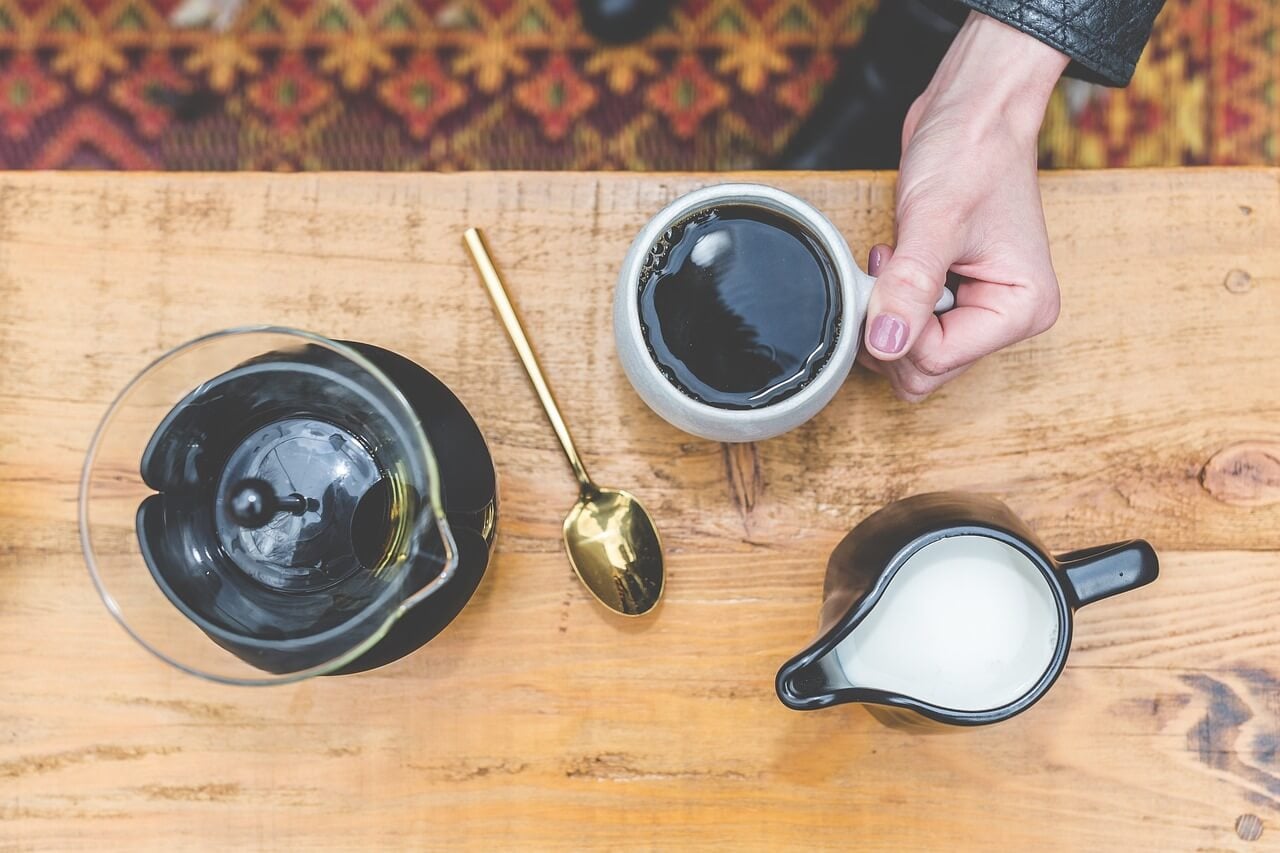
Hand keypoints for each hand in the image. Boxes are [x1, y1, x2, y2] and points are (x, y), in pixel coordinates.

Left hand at [860, 12, 1070, 401]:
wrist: (971, 111)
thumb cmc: (969, 152)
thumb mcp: (934, 220)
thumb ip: (910, 287)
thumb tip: (886, 343)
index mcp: (1021, 310)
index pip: (936, 360)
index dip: (897, 324)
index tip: (892, 270)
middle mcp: (1006, 318)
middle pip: (924, 369)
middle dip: (891, 323)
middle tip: (892, 264)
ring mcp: (980, 309)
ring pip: (911, 355)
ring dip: (887, 312)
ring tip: (897, 257)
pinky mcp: (954, 297)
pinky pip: (907, 329)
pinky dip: (889, 302)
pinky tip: (897, 262)